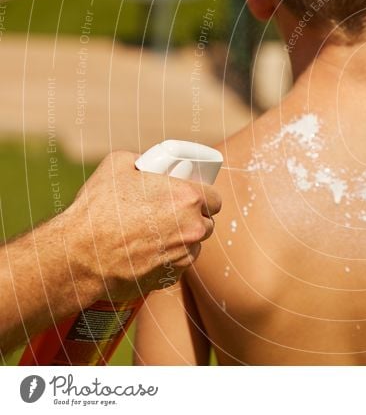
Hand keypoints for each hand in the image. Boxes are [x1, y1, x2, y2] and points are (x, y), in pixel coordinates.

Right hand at [61, 151, 221, 301]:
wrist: (79, 256)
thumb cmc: (97, 209)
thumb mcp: (118, 165)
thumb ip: (144, 160)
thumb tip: (149, 163)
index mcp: (188, 198)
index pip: (214, 198)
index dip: (204, 198)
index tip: (192, 198)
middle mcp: (193, 228)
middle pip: (207, 223)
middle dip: (194, 218)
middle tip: (172, 215)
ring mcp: (184, 255)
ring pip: (194, 245)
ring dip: (183, 240)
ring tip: (156, 234)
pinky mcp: (171, 277)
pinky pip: (179, 264)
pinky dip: (169, 259)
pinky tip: (147, 252)